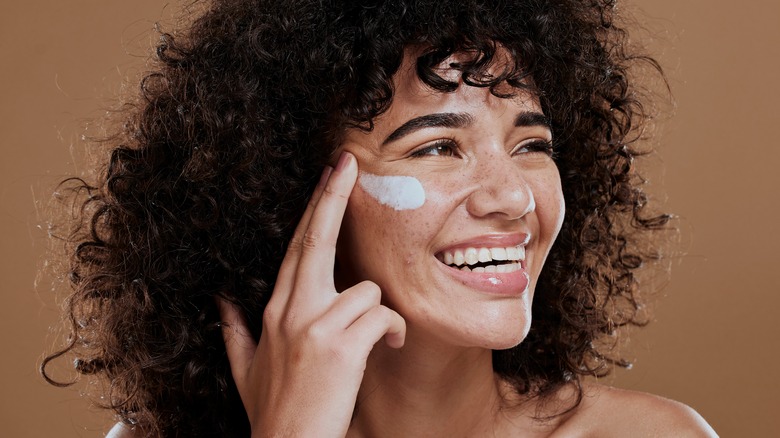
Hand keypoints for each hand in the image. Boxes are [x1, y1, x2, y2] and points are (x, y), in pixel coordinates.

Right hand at [217, 151, 406, 437]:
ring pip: (366, 288)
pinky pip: (381, 314)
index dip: (313, 209)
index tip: (327, 177)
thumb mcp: (243, 370)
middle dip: (332, 197)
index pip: (296, 248)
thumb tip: (222, 302)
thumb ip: (234, 332)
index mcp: (273, 311)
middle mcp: (291, 310)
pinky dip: (392, 329)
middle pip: (315, 240)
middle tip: (346, 163)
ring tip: (379, 338)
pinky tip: (387, 347)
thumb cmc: (274, 412)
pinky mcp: (342, 344)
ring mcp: (315, 324)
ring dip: (379, 312)